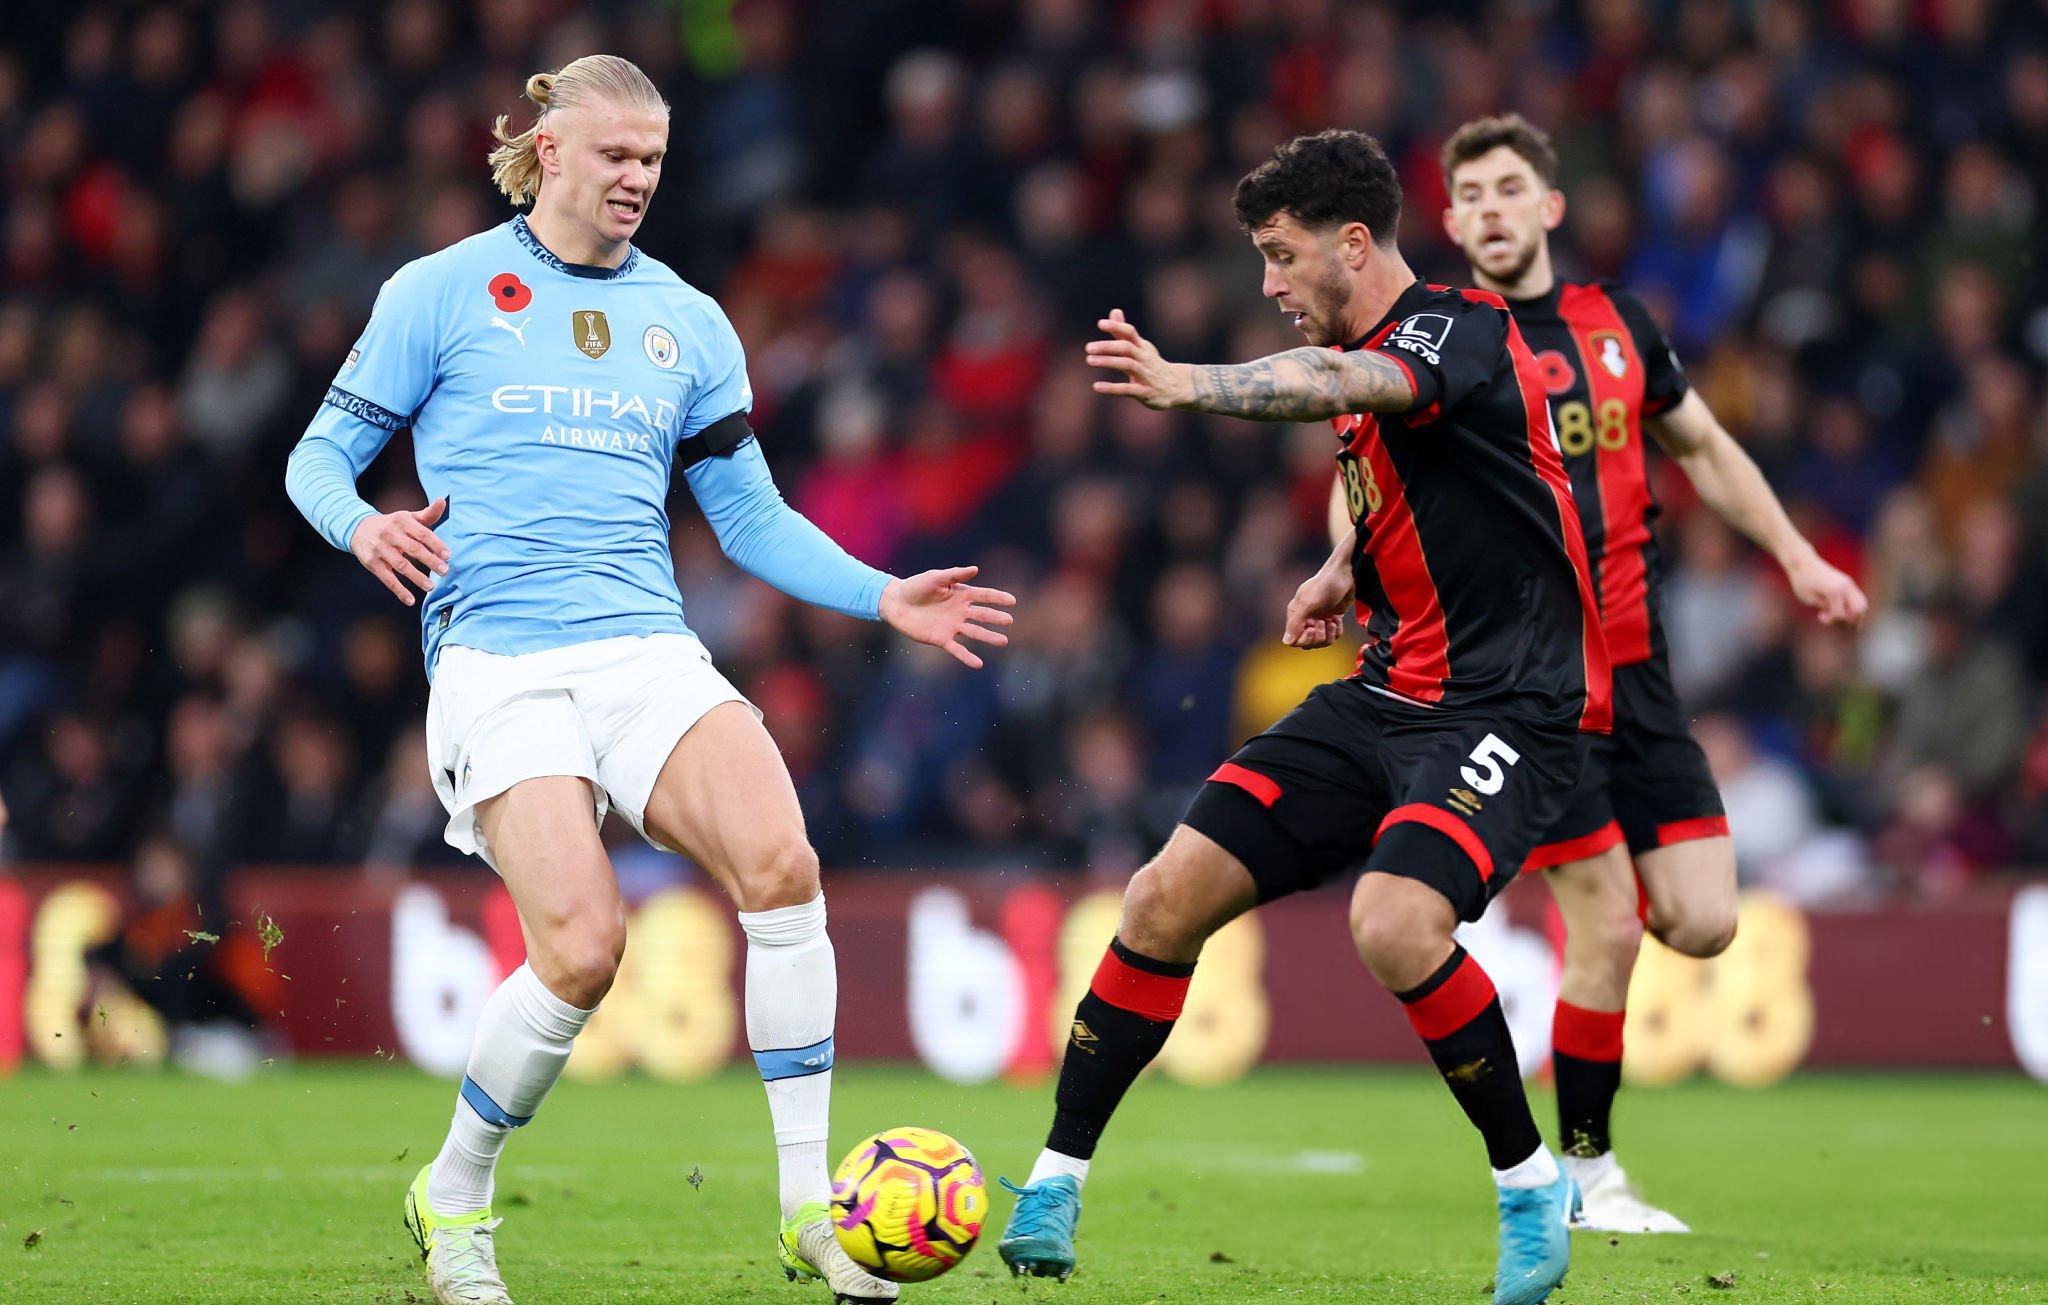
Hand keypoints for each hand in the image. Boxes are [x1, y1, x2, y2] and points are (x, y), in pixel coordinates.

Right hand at [350, 497, 450, 606]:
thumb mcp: (407, 517)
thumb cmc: (392, 525)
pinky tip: (410, 600)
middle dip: (430, 561)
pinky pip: (387, 578)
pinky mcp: (372, 563)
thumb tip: (443, 500)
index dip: (436, 544)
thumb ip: (427, 514)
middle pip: (413, 549)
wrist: (358, 528)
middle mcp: (390, 534)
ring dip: (416, 577)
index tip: (448, 555)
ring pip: (401, 565)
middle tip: (444, 571)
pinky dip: (399, 590)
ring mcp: (380, 549)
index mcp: (402, 521)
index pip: (422, 533)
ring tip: (431, 587)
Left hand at [878, 566, 1017, 669]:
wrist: (896, 603)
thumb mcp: (934, 577)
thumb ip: (954, 575)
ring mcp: (952, 626)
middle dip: (996, 618)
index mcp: (961, 595)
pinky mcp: (941, 639)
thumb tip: (975, 569)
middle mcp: (960, 611)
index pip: (984, 596)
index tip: (1012, 601)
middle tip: (1009, 621)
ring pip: (975, 633)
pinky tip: (979, 664)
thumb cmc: (915, 587)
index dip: (998, 598)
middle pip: (982, 615)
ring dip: (989, 637)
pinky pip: (957, 649)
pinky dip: (967, 657)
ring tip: (1003, 641)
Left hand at [1085, 309, 1192, 409]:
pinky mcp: (1145, 392)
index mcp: (1142, 347)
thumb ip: (1124, 332)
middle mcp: (1145, 359)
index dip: (1116, 326)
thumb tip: (1114, 311)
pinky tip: (1096, 386)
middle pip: (1127, 348)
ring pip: (1127, 365)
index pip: (1130, 332)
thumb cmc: (1152, 365)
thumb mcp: (1141, 347)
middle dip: (1108, 346)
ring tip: (1089, 360)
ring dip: (1108, 361)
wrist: (1177, 387)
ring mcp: (1146, 375)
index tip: (1100, 324)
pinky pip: (1128, 389)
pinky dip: (1112, 388)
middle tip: (1088, 347)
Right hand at [1283, 566, 1354, 648]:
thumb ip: (1296, 623)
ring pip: (1321, 642)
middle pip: (1307, 644)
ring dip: (1328, 635)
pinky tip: (1338, 620)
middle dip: (1317, 637)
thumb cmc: (1325, 585)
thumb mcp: (1308, 604)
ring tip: (1332, 621)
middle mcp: (1306, 619)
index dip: (1303, 639)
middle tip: (1323, 622)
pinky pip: (1333, 636)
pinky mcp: (1332, 619)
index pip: (1293, 640)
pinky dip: (1337, 631)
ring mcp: (1319, 620)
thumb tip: (1287, 641)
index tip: (1311, 628)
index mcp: (1296, 614)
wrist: (1346, 574)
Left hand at [1786, 551, 1867, 625]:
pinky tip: (1838, 606)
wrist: (1803, 562)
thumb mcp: (1809, 599)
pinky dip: (1851, 606)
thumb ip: (1825, 608)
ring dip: (1853, 613)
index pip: (1841, 614)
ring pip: (1862, 603)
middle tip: (1834, 617)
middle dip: (1849, 618)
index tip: (1820, 615)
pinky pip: (1857, 598)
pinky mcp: (1848, 582)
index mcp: (1835, 591)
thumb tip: (1839, 616)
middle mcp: (1846, 587)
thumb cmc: (1802, 581)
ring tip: (1838, 613)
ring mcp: (1849, 583)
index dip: (1831, 620)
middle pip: (1860, 609)